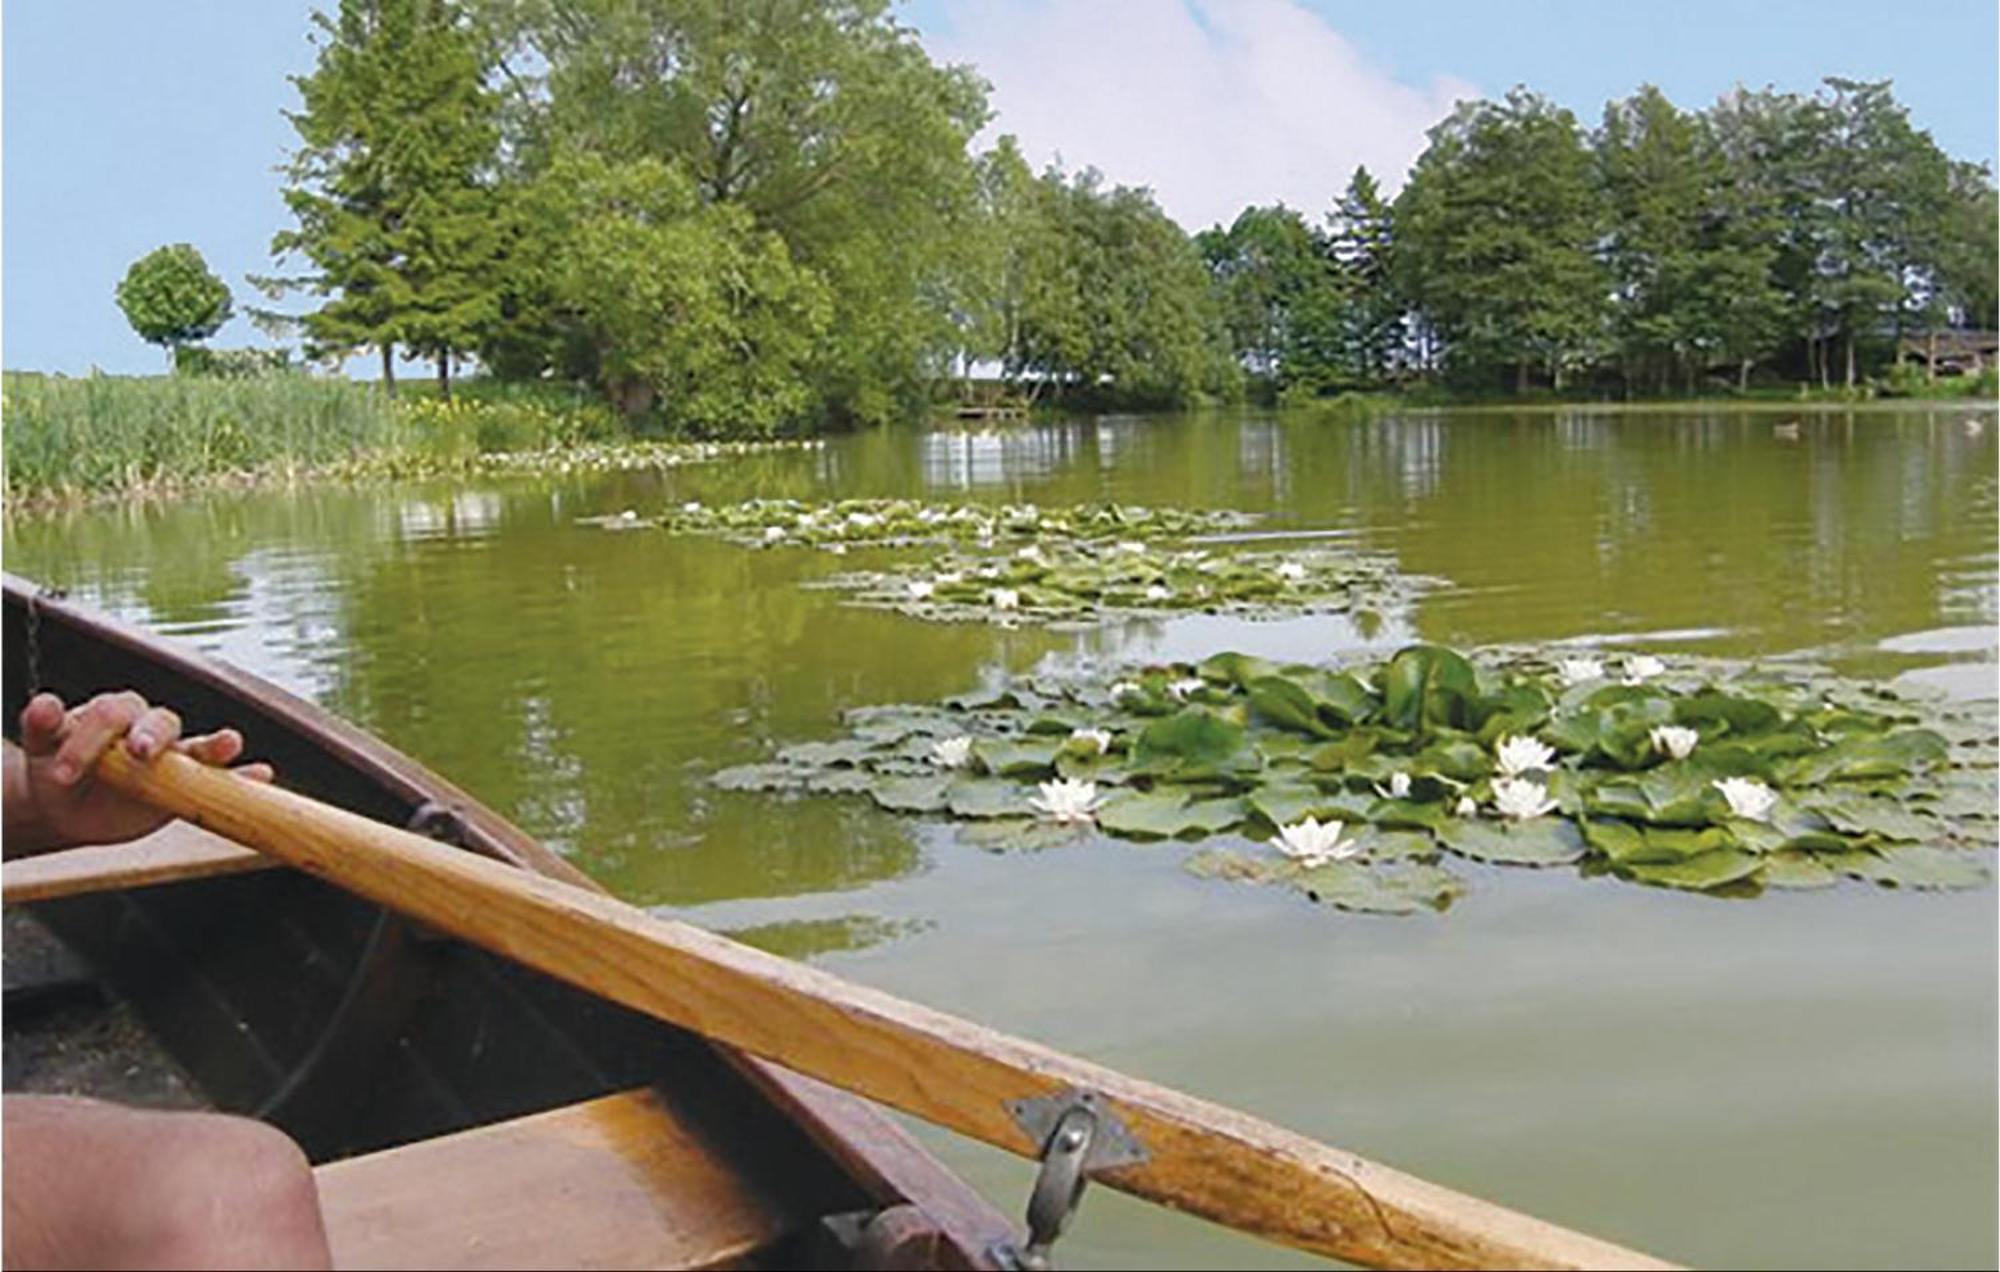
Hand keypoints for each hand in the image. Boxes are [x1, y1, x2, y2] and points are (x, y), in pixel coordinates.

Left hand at [10, 691, 273, 854]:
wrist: (69, 811)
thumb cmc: (56, 773)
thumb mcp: (41, 751)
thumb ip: (41, 727)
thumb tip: (43, 703)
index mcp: (113, 713)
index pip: (109, 713)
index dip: (87, 740)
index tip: (62, 773)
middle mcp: (148, 729)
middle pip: (161, 720)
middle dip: (154, 734)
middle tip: (139, 753)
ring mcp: (173, 758)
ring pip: (199, 744)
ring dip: (216, 744)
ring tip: (229, 743)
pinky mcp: (190, 786)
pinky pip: (223, 780)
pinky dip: (244, 776)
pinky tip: (261, 774)